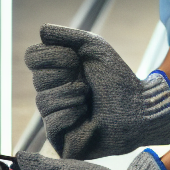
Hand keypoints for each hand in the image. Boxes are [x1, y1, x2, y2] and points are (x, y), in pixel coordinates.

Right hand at [27, 24, 169, 158]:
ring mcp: (55, 116)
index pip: (32, 57)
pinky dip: (70, 114)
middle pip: (37, 79)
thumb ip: (67, 36)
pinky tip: (86, 115)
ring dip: (70, 95)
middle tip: (87, 82)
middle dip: (65, 76)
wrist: (138, 106)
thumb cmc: (117, 78)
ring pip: (42, 102)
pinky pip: (52, 123)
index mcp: (56, 71)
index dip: (52, 56)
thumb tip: (41, 31)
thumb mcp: (93, 47)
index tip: (76, 59)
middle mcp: (52, 93)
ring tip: (88, 98)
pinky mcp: (62, 139)